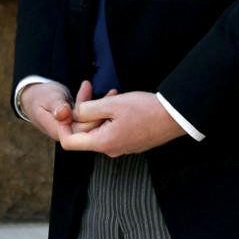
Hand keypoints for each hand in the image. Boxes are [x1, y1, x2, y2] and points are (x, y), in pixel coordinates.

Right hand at [23, 80, 117, 142]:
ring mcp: (72, 128)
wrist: (33, 96)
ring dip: (100, 106)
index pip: (81, 130)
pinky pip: (89, 116)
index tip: (99, 104)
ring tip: (111, 92)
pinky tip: (102, 94)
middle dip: (101, 111)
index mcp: (58, 130)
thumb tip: (63, 114)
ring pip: (91, 121)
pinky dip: (95, 105)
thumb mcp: (48, 97)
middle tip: (112, 94)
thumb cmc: (39, 96)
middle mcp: (67, 132)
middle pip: (89, 127)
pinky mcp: (76, 122)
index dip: (92, 120)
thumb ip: (56, 106)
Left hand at [59, 91, 184, 156]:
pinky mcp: (129, 141)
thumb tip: (73, 114)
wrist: (175, 116)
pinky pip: (111, 128)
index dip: (63, 125)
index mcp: (103, 143)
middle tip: (90, 89)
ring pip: (98, 128)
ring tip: (112, 93)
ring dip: (99, 110)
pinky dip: (110, 114)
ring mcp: (121, 146)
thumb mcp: (111, 105)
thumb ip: (87, 110)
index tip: (66, 107)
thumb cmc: (144, 110)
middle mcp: (110, 149)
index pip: (69, 142)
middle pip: (84, 133)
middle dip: (84, 110)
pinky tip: (118, 100)